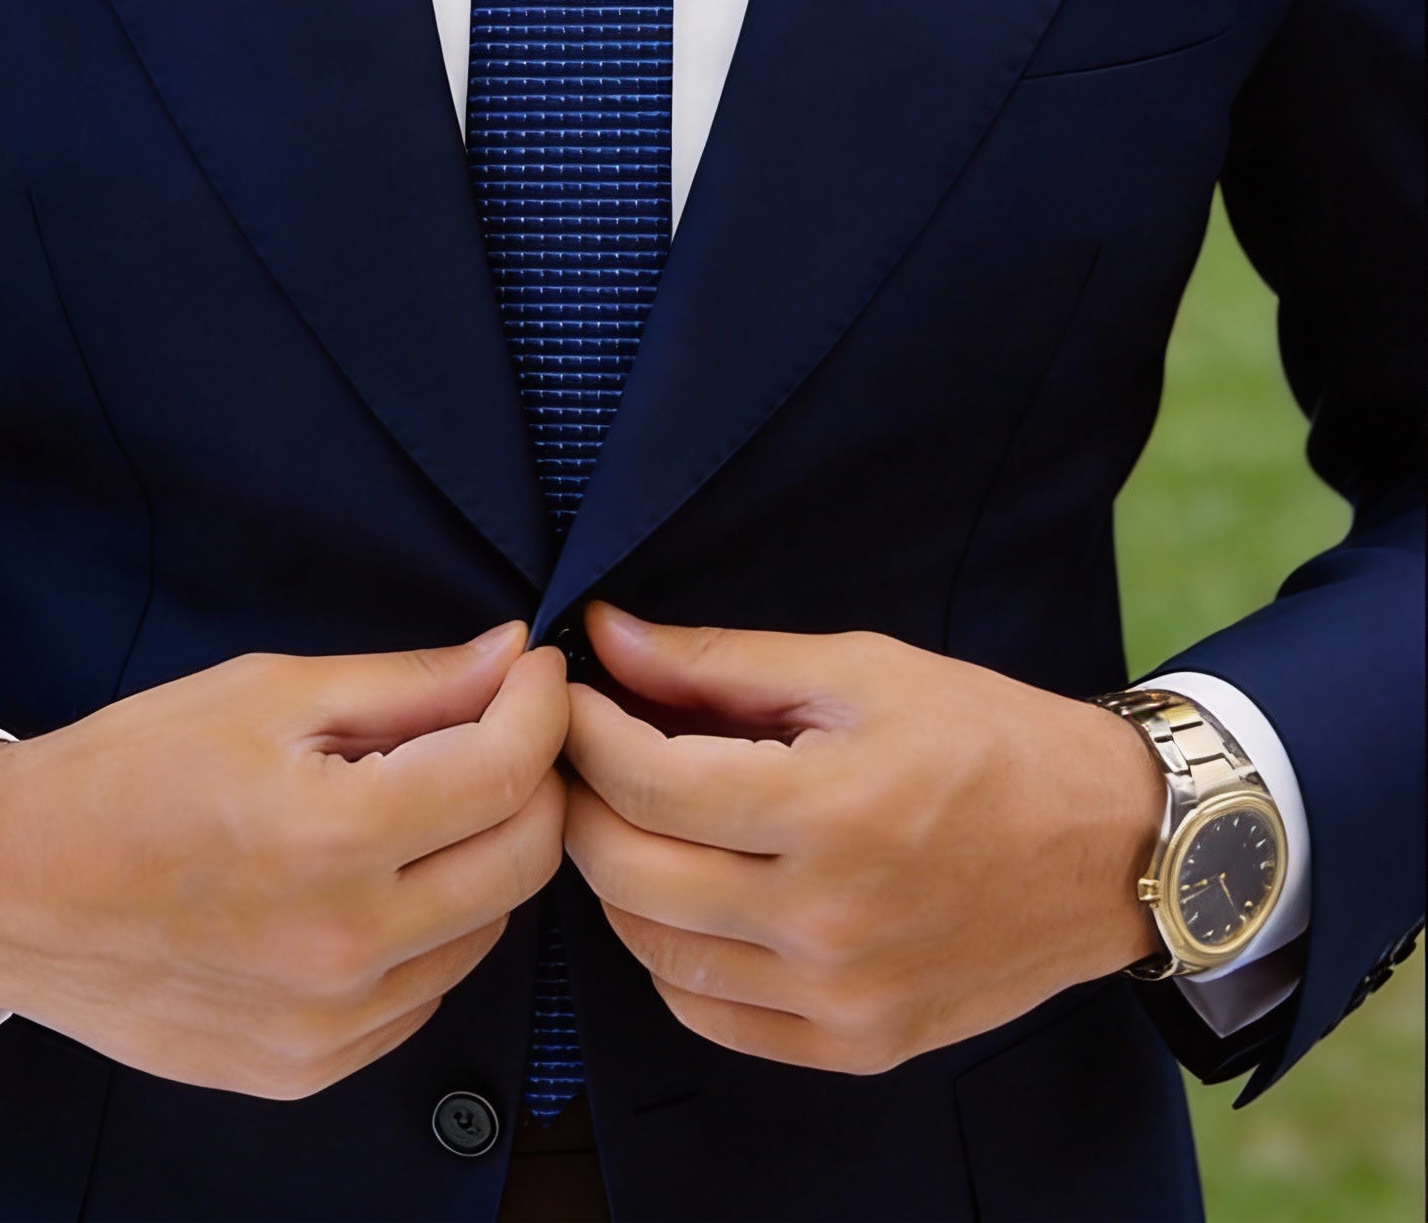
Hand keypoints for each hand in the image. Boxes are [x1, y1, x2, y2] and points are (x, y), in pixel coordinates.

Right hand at [0, 624, 567, 1096]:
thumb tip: (512, 658)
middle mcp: (340, 947)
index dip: (541, 706)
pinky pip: (425, 992)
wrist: (11, 889)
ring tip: (418, 802)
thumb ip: (406, 683)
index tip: (536, 673)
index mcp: (328, 838)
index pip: (506, 772)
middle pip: (523, 859)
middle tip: (500, 729)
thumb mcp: (265, 693)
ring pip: (486, 930)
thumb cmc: (128, 772)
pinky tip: (372, 880)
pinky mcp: (309, 1069)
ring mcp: (327, 1024)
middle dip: (533, 779)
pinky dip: (427, 928)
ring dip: (479, 855)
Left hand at [562, 604, 1162, 1073]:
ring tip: (630, 815)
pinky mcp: (857, 1045)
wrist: (1111, 846)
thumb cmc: (987, 738)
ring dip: (616, 877)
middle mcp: (828, 920)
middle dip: (580, 799)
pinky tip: (683, 895)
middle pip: (628, 871)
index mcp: (830, 811)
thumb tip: (607, 635)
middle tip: (581, 751)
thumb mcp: (858, 670)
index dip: (584, 729)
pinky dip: (669, 956)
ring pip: (652, 950)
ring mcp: (841, 996)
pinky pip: (709, 1014)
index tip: (568, 692)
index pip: (645, 781)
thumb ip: (719, 660)